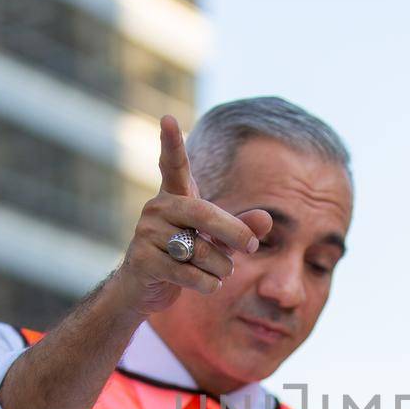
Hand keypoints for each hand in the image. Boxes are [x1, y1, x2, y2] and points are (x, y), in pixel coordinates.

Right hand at [117, 116, 272, 316]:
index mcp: (175, 196)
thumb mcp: (217, 241)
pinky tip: (204, 284)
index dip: (171, 143)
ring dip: (220, 268)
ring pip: (201, 252)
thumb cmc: (185, 257)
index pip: (173, 165)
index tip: (168, 119)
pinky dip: (208, 285)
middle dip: (234, 234)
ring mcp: (146, 233)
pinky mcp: (143, 261)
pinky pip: (191, 274)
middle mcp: (157, 208)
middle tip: (253, 248)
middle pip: (205, 215)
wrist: (144, 289)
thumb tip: (267, 218)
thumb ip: (241, 228)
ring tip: (216, 272)